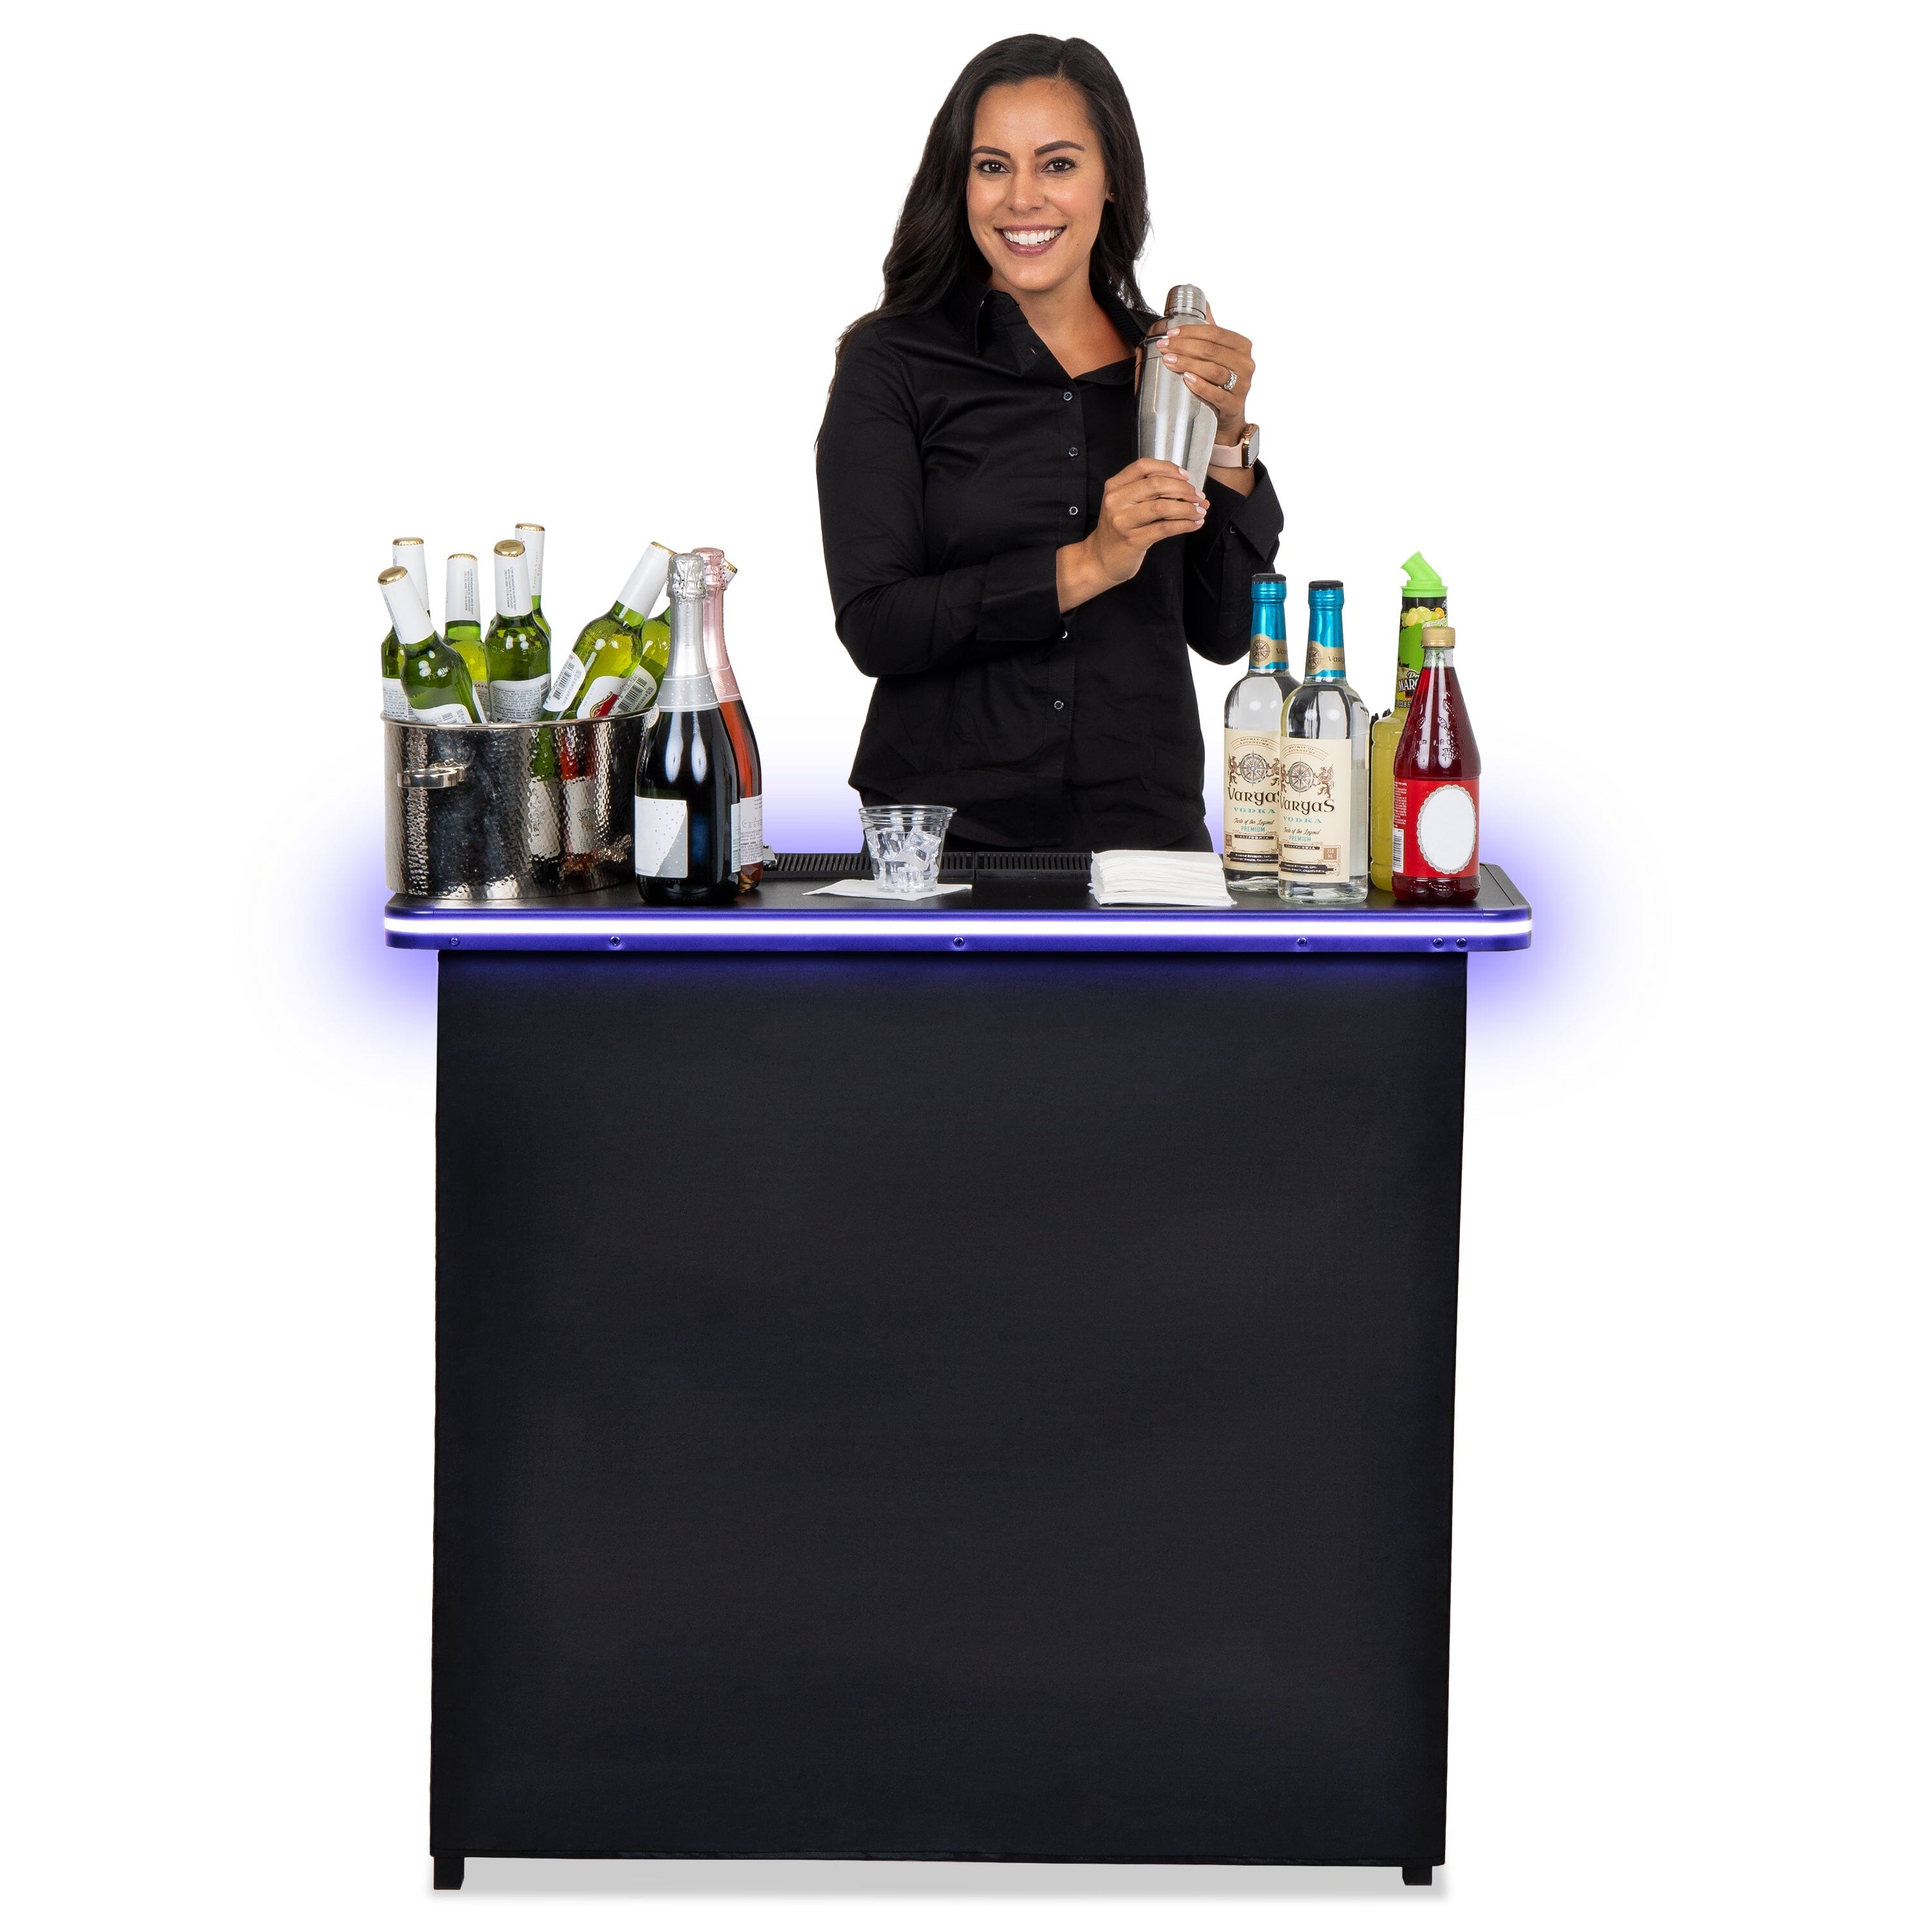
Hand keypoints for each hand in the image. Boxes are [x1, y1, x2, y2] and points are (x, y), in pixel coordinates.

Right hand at [1059, 457, 1208, 609]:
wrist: (1101, 559)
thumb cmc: (1118, 530)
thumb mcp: (1124, 503)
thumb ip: (1145, 490)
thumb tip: (1184, 485)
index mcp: (1114, 486)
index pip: (1144, 467)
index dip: (1168, 468)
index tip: (1186, 476)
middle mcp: (1116, 500)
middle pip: (1157, 485)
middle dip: (1184, 489)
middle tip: (1200, 497)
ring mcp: (1123, 521)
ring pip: (1163, 506)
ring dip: (1188, 508)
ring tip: (1200, 511)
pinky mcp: (1133, 540)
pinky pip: (1165, 528)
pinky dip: (1185, 524)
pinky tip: (1194, 524)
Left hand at [1157, 306, 1253, 446]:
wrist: (1228, 418)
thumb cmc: (1220, 381)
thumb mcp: (1219, 353)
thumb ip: (1212, 330)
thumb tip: (1203, 301)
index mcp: (1242, 346)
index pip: (1215, 333)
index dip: (1191, 331)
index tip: (1170, 333)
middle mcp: (1246, 364)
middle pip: (1212, 351)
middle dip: (1184, 346)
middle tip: (1163, 346)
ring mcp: (1243, 385)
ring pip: (1213, 370)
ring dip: (1188, 363)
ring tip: (1168, 360)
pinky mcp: (1234, 405)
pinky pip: (1216, 394)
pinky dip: (1200, 385)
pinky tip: (1186, 379)